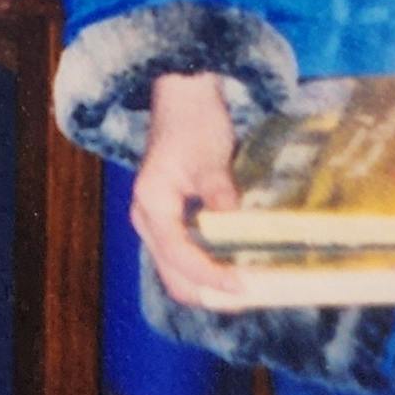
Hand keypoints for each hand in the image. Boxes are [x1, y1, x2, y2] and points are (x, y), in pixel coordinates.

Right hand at [131, 72, 253, 311]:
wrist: (183, 100)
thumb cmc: (194, 123)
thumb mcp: (210, 158)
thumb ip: (220, 194)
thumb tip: (237, 230)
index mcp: (151, 204)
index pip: (179, 255)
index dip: (211, 275)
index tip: (242, 284)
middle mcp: (146, 220)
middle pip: (172, 276)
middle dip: (208, 293)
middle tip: (248, 295)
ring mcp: (155, 223)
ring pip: (177, 273)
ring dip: (208, 286)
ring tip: (245, 288)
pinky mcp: (169, 222)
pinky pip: (184, 259)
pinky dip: (207, 270)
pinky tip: (234, 267)